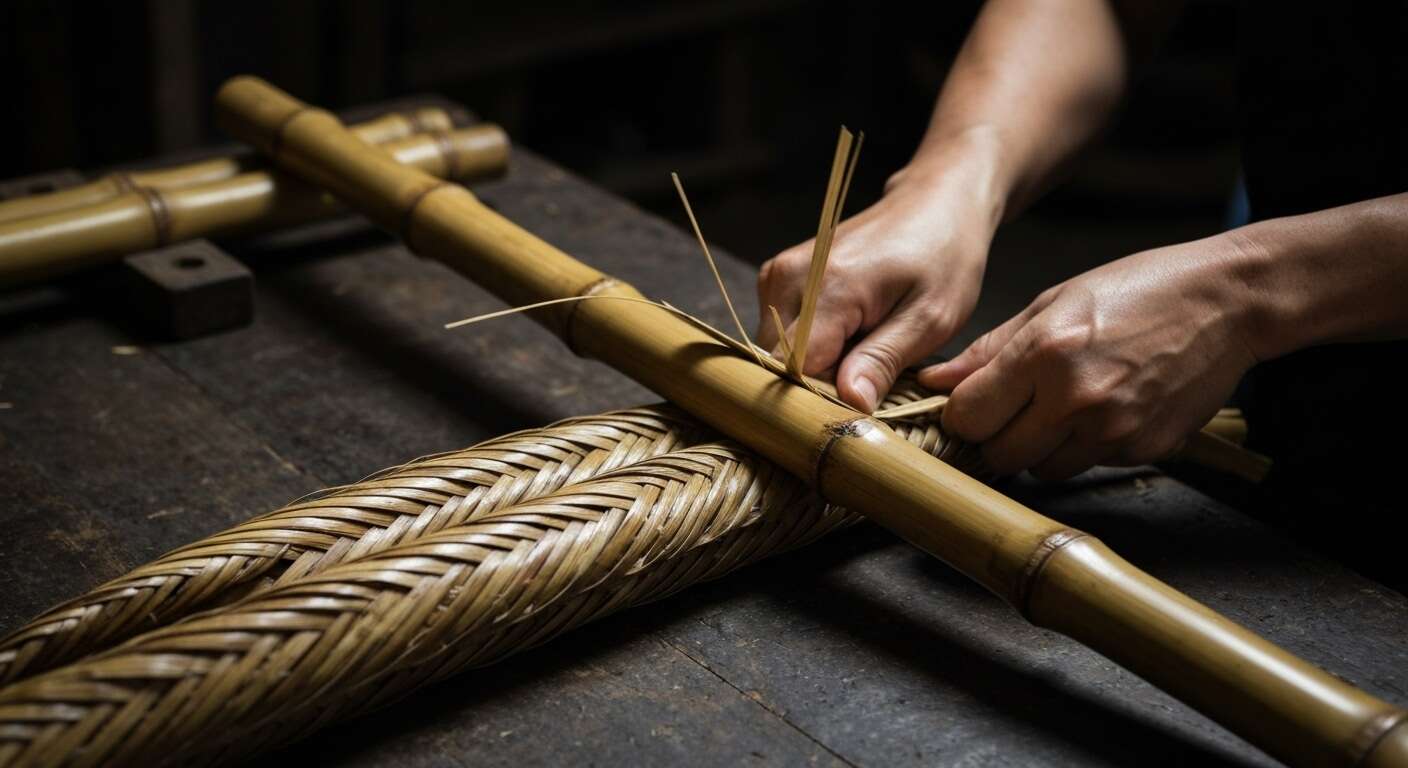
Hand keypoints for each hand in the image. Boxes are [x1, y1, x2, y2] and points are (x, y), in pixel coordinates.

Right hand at [756, 143, 1001, 412]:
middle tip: (870, 383)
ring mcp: (777, 276)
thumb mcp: (931, 317)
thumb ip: (884, 361)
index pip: (795, 372)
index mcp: (828, 288)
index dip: (823, 401)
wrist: (933, 203)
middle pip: (780, 366)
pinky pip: (781, 335)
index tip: (857, 412)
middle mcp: (789, 279)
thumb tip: (850, 405)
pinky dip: (812, 346)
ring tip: (864, 351)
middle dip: (818, 387)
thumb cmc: (943, 257)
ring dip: (816, 367)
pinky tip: (848, 334)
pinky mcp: (776, 279)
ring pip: (777, 355)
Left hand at [920, 233, 1262, 478]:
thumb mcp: (1054, 303)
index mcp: (1045, 352)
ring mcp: (1112, 430)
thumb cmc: (1139, 290)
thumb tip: (936, 380)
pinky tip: (1103, 409)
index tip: (970, 405)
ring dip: (1040, 447)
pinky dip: (1084, 447)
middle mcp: (1075, 398)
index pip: (969, 415)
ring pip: (1042, 469)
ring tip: (1063, 406)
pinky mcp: (1142, 450)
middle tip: (1013, 410)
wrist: (1228, 303)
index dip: (962, 414)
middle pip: (999, 454)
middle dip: (995, 437)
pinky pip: (1088, 465)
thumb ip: (991, 348)